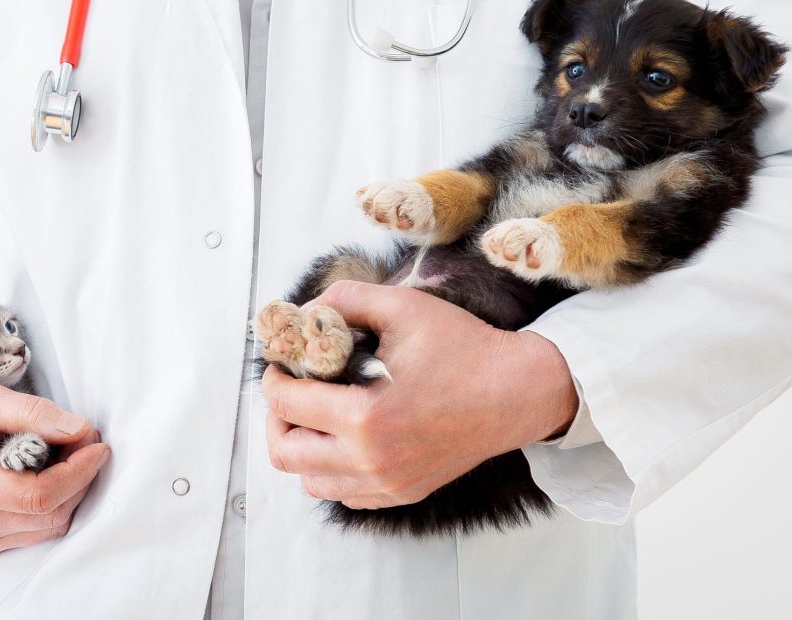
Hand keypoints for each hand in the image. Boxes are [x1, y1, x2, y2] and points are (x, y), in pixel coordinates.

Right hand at [0, 382, 109, 557]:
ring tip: (64, 455)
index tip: (97, 444)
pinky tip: (44, 475)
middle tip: (84, 441)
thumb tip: (81, 429)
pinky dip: (48, 506)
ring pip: (46, 529)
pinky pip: (31, 533)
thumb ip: (33, 414)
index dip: (79, 471)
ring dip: (67, 493)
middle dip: (79, 479)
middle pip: (51, 516)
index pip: (41, 495)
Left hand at [262, 281, 576, 509]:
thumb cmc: (464, 348)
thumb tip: (306, 310)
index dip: (274, 378)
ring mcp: (388, 484)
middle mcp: (372, 461)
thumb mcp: (402, 306)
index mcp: (366, 418)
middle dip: (277, 417)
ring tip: (316, 414)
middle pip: (285, 453)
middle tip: (292, 391)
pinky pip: (344, 493)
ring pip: (309, 481)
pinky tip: (345, 437)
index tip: (283, 364)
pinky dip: (332, 469)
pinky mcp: (402, 493)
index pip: (285, 405)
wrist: (517, 391)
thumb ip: (346, 299)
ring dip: (302, 446)